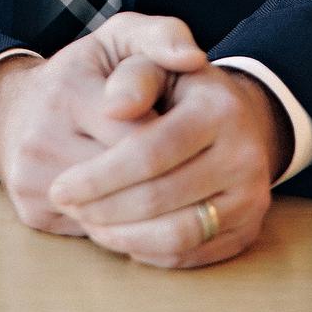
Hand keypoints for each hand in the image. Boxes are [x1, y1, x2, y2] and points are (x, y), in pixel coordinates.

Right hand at [0, 13, 208, 235]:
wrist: (16, 110)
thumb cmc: (85, 72)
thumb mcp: (121, 38)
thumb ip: (161, 37)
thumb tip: (194, 58)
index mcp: (68, 91)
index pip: (138, 135)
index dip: (175, 143)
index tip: (196, 143)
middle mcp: (41, 136)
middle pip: (125, 178)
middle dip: (167, 180)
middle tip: (195, 175)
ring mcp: (31, 178)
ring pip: (111, 211)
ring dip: (149, 209)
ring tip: (177, 195)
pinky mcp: (32, 211)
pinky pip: (93, 230)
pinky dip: (123, 225)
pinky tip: (142, 211)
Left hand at [46, 64, 291, 267]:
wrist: (230, 113)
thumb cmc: (173, 83)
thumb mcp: (150, 57)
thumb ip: (134, 73)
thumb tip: (113, 106)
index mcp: (219, 108)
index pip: (150, 152)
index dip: (100, 176)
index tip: (60, 187)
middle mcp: (245, 155)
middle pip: (160, 197)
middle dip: (104, 210)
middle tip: (67, 210)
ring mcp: (251, 197)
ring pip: (177, 236)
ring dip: (124, 237)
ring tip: (89, 224)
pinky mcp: (247, 230)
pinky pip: (191, 255)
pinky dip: (149, 252)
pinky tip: (120, 235)